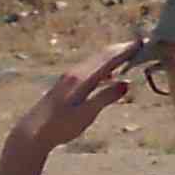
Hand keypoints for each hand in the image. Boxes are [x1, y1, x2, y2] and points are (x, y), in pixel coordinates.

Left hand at [14, 43, 135, 151]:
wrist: (32, 132)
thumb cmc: (60, 126)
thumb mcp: (86, 114)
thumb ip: (105, 97)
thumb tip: (126, 84)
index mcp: (81, 78)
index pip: (108, 59)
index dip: (126, 50)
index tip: (143, 42)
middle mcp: (75, 73)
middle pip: (101, 55)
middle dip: (121, 49)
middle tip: (140, 45)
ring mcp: (69, 78)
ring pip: (95, 61)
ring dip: (113, 56)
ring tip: (129, 55)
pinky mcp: (67, 84)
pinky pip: (90, 68)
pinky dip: (104, 66)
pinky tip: (109, 74)